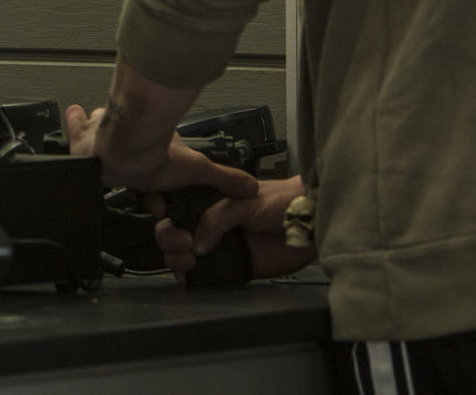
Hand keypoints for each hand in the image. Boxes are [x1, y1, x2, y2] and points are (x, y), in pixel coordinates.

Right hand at [64, 102, 259, 198]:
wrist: (127, 142)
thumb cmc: (149, 159)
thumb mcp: (194, 169)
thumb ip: (223, 177)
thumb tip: (246, 188)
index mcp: (136, 176)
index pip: (136, 187)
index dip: (142, 188)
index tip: (147, 189)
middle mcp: (114, 162)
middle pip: (112, 163)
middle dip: (112, 158)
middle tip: (118, 154)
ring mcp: (97, 144)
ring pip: (92, 139)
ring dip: (92, 132)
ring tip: (89, 124)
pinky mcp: (84, 132)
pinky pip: (75, 124)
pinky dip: (73, 119)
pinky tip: (72, 111)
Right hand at [154, 174, 316, 281]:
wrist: (310, 225)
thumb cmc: (282, 202)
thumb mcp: (246, 202)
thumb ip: (217, 218)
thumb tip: (197, 243)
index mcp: (209, 199)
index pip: (176, 207)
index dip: (164, 214)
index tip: (166, 219)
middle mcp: (210, 223)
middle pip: (173, 232)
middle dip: (168, 238)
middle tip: (183, 242)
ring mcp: (219, 245)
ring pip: (184, 254)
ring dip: (176, 258)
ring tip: (188, 259)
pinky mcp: (232, 267)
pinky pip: (205, 274)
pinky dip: (191, 277)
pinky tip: (188, 275)